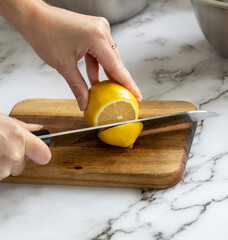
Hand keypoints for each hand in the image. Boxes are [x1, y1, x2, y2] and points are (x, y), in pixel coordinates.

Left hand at [0, 0, 141, 110]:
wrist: (34, 17)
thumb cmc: (45, 35)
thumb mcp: (64, 65)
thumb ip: (78, 86)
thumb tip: (85, 103)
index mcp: (97, 38)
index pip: (117, 67)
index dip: (128, 84)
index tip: (137, 95)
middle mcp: (102, 31)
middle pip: (115, 62)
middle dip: (118, 80)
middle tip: (124, 96)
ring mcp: (99, 29)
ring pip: (108, 58)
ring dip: (106, 74)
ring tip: (108, 91)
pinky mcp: (93, 31)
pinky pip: (100, 52)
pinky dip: (98, 66)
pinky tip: (95, 79)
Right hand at [0, 113, 50, 179]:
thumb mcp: (3, 120)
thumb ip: (22, 127)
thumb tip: (37, 128)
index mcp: (18, 137)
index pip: (44, 155)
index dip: (40, 155)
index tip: (38, 155)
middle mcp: (13, 154)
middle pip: (20, 166)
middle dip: (11, 160)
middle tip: (1, 148)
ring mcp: (2, 167)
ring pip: (5, 172)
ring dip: (0, 165)